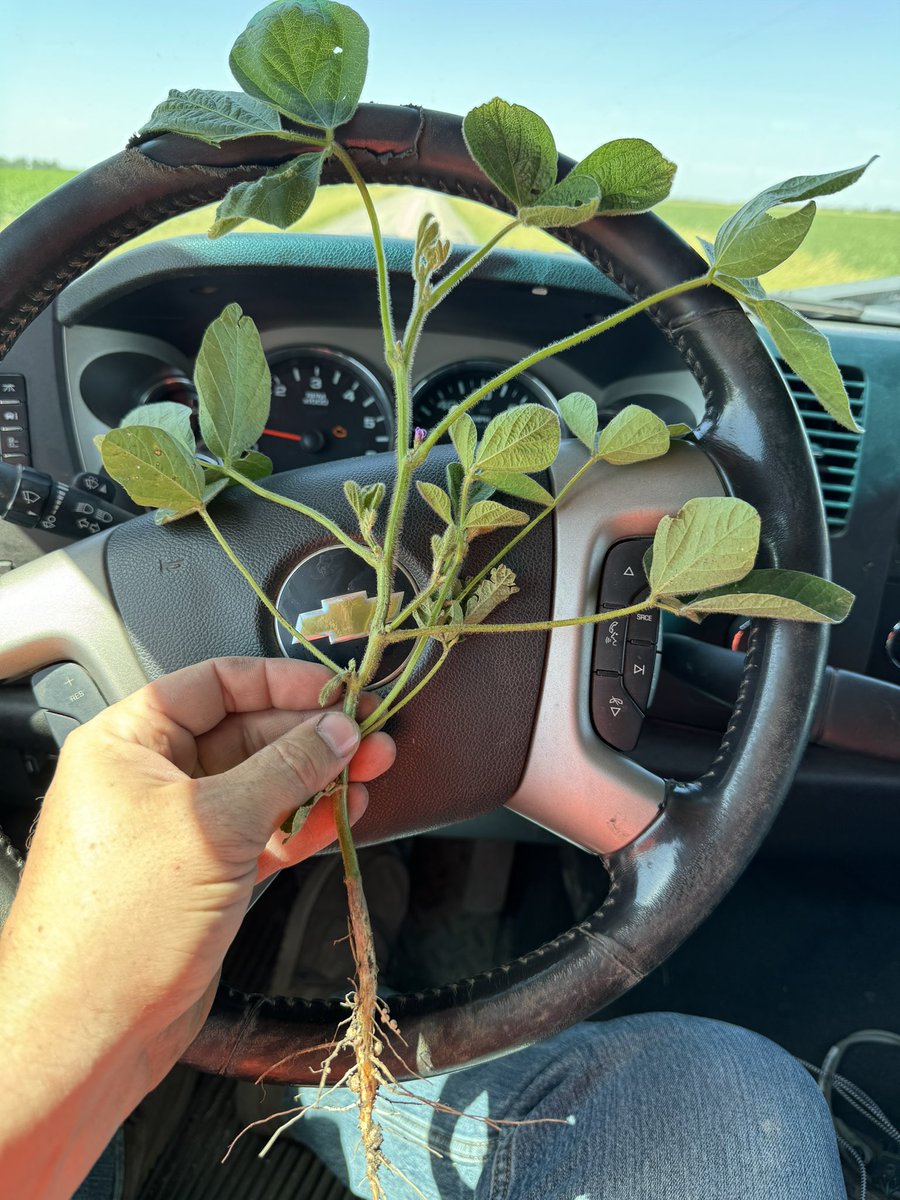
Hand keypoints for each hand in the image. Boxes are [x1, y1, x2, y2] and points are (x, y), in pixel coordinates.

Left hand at [0, 656, 394, 1197]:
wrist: (89, 1034)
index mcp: (128, 742)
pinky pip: (262, 832)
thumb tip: (338, 727)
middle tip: (371, 736)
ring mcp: (180, 829)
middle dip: (311, 735)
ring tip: (373, 772)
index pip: (214, 685)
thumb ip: (285, 767)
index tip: (337, 690)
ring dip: (318, 779)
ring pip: (261, 785)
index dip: (281, 682)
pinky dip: (303, 824)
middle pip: (245, 733)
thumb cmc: (123, 922)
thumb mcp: (215, 824)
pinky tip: (344, 815)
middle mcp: (151, 777)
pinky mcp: (204, 875)